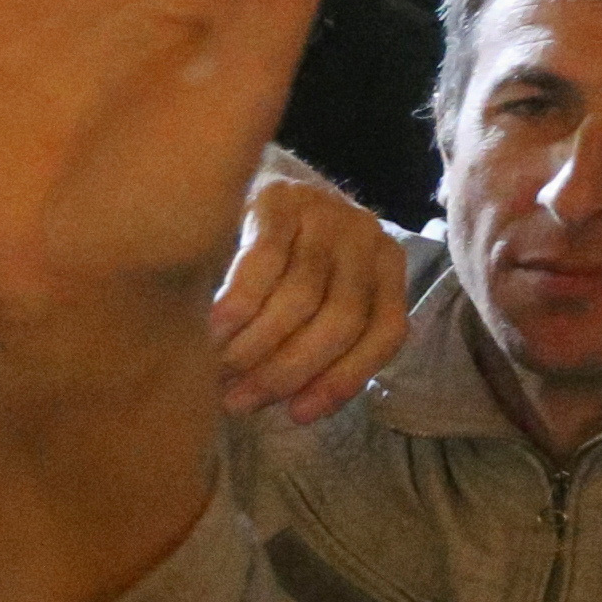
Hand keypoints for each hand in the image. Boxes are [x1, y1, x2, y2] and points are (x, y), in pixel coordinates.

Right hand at [215, 171, 413, 423]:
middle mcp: (366, 235)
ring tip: (219, 373)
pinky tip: (214, 331)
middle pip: (341, 319)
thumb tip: (297, 409)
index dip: (344, 380)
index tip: (297, 416)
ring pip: (302, 296)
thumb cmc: (282, 261)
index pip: (386, 331)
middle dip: (289, 370)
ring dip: (257, 346)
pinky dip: (239, 305)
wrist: (238, 185)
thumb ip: (319, 343)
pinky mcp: (280, 198)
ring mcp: (325, 212)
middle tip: (239, 400)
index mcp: (388, 266)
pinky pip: (264, 262)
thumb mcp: (316, 299)